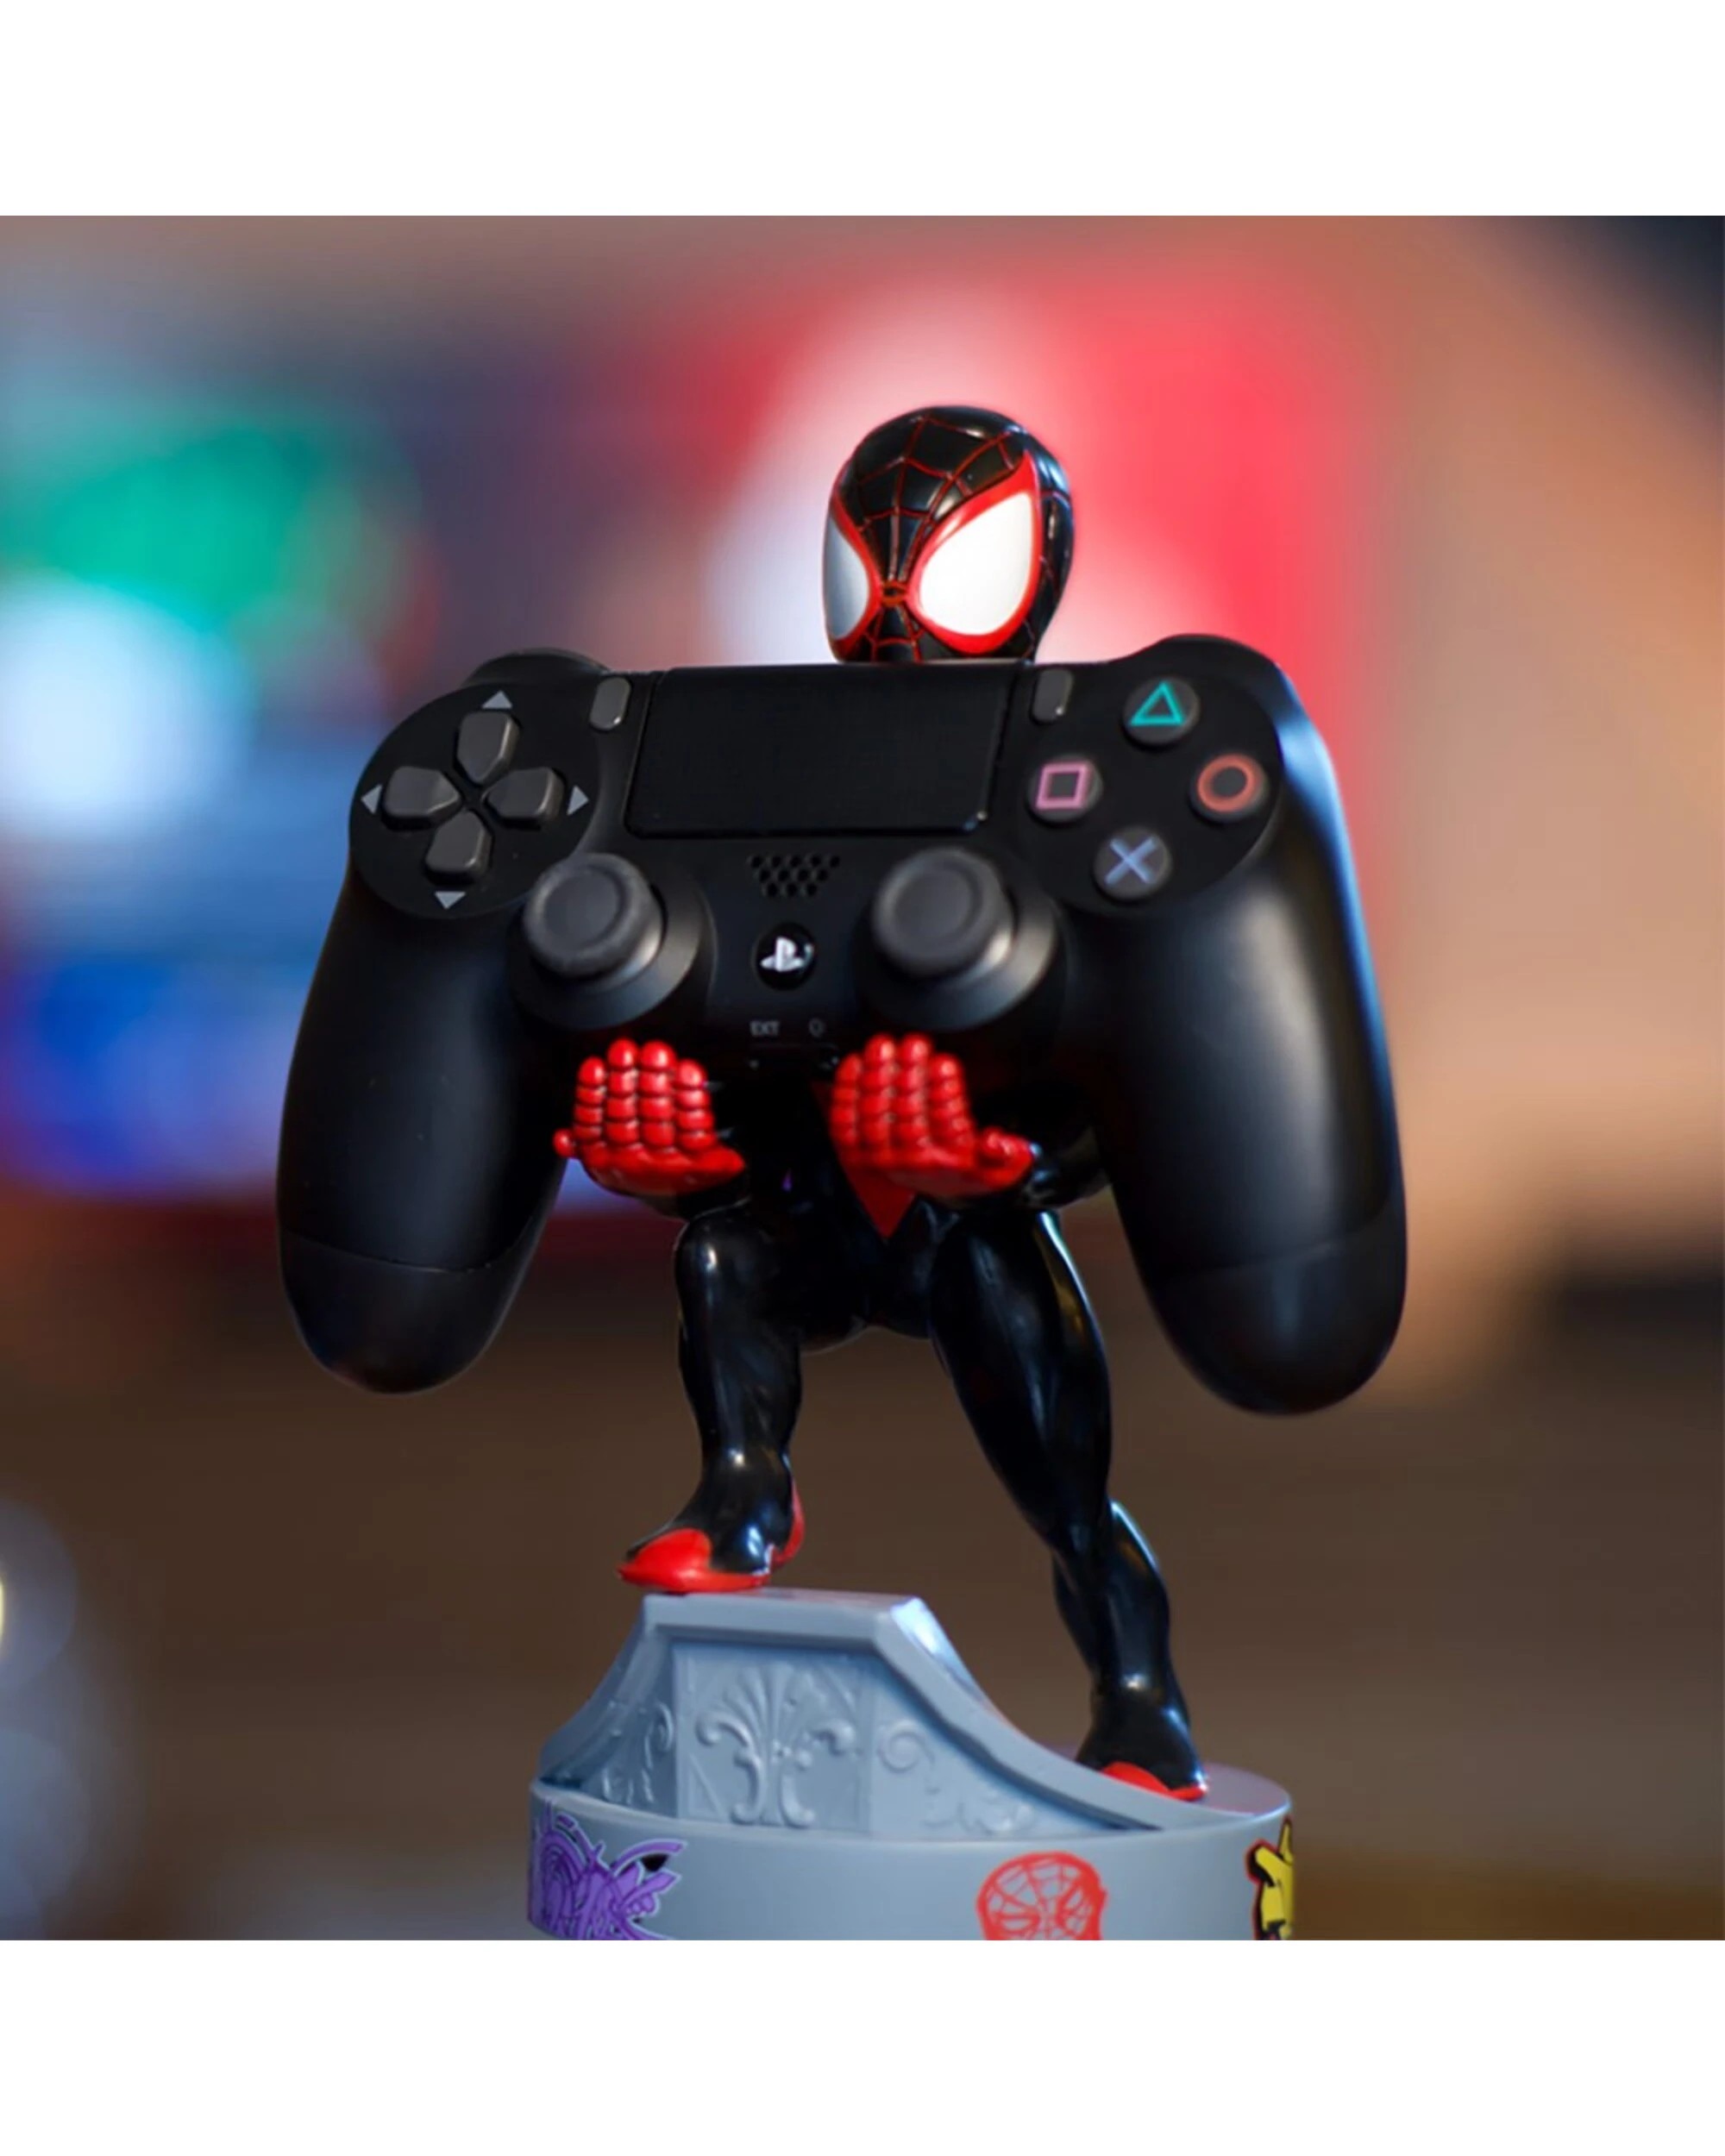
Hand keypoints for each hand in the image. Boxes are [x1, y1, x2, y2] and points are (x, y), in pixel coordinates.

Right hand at [554, 1041, 744, 1198]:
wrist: (686, 1197)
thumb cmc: (646, 1167)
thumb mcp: (608, 1162)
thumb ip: (584, 1145)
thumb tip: (562, 1139)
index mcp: (608, 1162)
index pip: (593, 1125)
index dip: (591, 1094)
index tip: (594, 1066)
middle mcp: (635, 1164)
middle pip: (627, 1116)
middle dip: (625, 1078)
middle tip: (625, 1049)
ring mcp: (668, 1161)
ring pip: (658, 1118)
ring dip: (656, 1081)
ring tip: (655, 1053)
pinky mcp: (700, 1160)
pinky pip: (695, 1126)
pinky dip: (692, 1097)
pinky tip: (689, 1072)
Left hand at [829, 1034, 1034, 1202]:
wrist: (946, 1187)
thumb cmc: (971, 1167)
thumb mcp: (1002, 1168)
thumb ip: (1008, 1155)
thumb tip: (996, 1142)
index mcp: (944, 1163)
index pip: (943, 1125)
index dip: (943, 1093)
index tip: (945, 1064)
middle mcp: (910, 1162)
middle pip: (905, 1116)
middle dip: (909, 1076)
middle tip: (914, 1045)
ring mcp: (882, 1157)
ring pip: (875, 1116)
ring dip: (878, 1077)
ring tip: (884, 1048)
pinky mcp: (860, 1151)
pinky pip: (847, 1124)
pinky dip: (847, 1093)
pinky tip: (854, 1065)